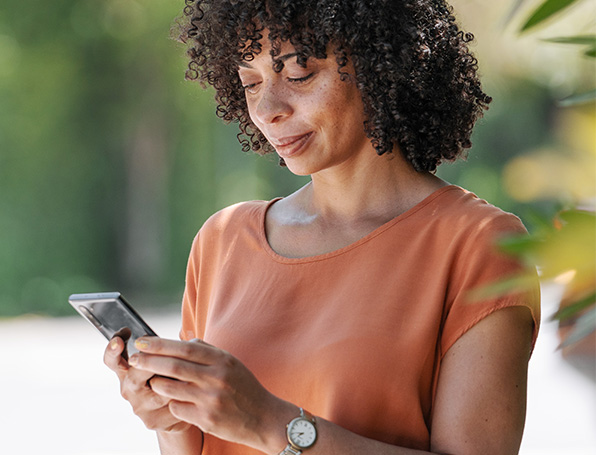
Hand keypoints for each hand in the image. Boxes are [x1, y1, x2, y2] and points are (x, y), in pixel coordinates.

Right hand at [103, 333, 192, 432]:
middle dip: (152, 364)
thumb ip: (158, 351)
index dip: (113, 350)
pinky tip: (194, 393)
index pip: (113, 361)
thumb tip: (166, 340)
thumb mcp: (163, 361)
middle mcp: (129, 391)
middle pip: (134, 376)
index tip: (119, 340)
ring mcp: (140, 408)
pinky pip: (173, 405)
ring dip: (177, 380)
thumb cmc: (170, 378)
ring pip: (160, 390)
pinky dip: (186, 396)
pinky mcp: (154, 421)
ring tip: (190, 374)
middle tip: (168, 356)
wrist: (181, 410)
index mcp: (127, 372)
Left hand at [128, 337, 291, 451]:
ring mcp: (211, 399)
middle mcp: (217, 377)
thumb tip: (183, 340)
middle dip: (149, 361)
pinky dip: (171, 402)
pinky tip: (174, 400)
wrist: (264, 418)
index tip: (142, 341)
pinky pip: (177, 408)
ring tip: (152, 381)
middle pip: (174, 366)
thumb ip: (207, 351)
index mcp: (222, 360)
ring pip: (170, 388)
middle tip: (134, 359)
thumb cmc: (244, 387)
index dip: (160, 344)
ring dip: (156, 383)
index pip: (185, 347)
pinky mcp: (206, 419)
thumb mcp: (231, 363)